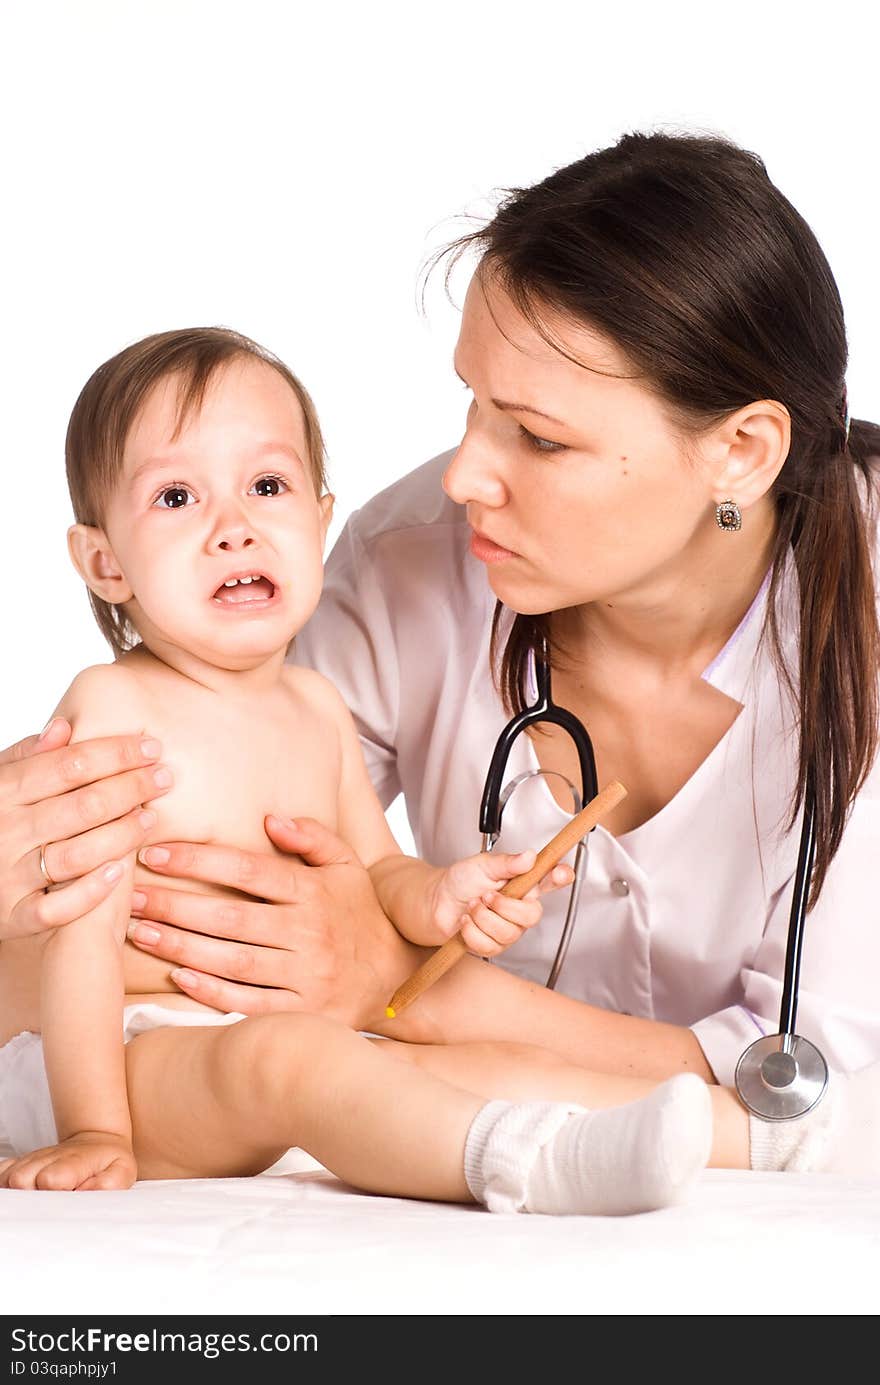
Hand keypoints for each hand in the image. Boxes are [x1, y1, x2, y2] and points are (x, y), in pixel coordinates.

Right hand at [0, 719, 172, 939]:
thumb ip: (27, 757)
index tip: (153, 748)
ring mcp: (8, 876)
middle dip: (132, 789)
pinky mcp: (13, 916)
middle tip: (164, 779)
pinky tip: (119, 871)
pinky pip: (56, 909)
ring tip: (151, 820)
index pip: (70, 765)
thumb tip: (64, 727)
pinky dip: (89, 891)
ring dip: (122, 836)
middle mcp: (5, 832)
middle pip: (84, 806)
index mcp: (3, 792)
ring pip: (77, 855)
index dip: (117, 754)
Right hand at [0, 1132, 136, 1190]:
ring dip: (19, 1194)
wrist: (97, 1140)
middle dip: (31, 1199)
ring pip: (7, 1179)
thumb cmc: (108, 1162)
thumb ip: (109, 1183)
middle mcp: (46, 1158)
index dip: (54, 1195)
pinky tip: (23, 1195)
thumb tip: (85, 1192)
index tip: (65, 1199)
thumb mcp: (122, 1171)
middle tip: (49, 1205)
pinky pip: (1, 1174)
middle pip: (20, 1181)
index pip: (50, 1179)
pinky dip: (6, 1186)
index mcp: (72, 1162)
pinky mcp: (20, 1162)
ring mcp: (31, 1159)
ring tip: (38, 1201)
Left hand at [126, 816, 424, 1030]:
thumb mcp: (347, 866)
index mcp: (315, 891)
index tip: (155, 854)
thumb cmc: (359, 914)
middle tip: (133, 896)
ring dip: (182, 948)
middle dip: (176, 904)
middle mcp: (310, 932)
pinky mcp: (302, 1012)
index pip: (249, 869)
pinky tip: (178, 978)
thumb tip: (270, 818)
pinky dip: (212, 993)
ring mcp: (306, 976)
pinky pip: (250, 1004)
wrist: (397, 977)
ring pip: (233, 961)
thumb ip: (312, 837)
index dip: (199, 859)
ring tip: (140, 933)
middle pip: (232, 916)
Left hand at [432, 850, 573, 956]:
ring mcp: (508, 929)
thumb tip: (529, 856)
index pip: (550, 880)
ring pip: (508, 932)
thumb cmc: (461, 881)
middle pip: (531, 916)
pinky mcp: (493, 945)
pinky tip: (466, 921)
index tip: (562, 872)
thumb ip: (507, 862)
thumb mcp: (482, 865)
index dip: (561, 877)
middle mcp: (519, 908)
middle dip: (505, 907)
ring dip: (483, 917)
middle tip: (486, 895)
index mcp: (522, 884)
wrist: (436, 902)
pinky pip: (489, 945)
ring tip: (472, 905)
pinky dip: (472, 931)